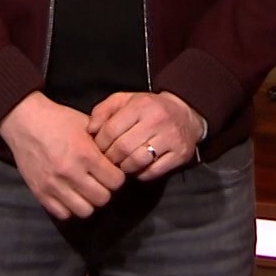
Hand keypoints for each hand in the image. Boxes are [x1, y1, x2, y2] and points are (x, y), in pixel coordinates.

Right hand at [0, 92, 125, 219]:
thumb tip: (117, 160)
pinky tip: (68, 195)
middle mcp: (71, 172)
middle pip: (102, 199)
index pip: (116, 181)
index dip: (116, 177)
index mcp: (85, 154)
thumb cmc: (57, 120)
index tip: (111, 173)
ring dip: (87, 201)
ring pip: (84, 211)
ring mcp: (54, 185)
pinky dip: (68, 207)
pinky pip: (63, 214)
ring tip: (84, 190)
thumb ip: (102, 144)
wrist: (24, 121)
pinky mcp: (40, 193)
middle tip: (98, 182)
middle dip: (104, 190)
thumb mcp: (85, 124)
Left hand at [88, 92, 204, 180]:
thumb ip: (103, 111)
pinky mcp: (180, 155)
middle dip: (111, 157)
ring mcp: (170, 139)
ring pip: (138, 161)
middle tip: (108, 159)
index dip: (100, 142)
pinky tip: (137, 168)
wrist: (185, 113)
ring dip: (124, 167)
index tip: (98, 147)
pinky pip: (153, 172)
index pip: (111, 129)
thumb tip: (90, 130)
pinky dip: (141, 174)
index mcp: (140, 106)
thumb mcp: (124, 101)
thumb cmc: (148, 108)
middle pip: (123, 147)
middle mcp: (157, 121)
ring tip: (121, 164)